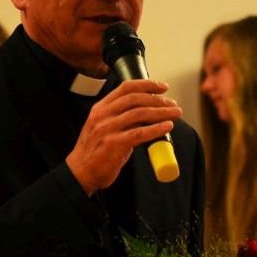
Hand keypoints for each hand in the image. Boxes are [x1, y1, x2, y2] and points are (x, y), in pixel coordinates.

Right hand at [66, 79, 180, 194]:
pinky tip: (167, 127)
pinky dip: (156, 129)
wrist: (81, 172)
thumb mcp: (104, 128)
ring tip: (175, 114)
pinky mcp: (113, 144)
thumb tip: (147, 115)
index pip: (125, 88)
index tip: (162, 87)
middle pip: (135, 99)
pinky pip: (139, 133)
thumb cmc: (94, 152)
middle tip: (173, 104)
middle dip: (158, 100)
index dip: (147, 84)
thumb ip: (122, 119)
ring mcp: (107, 129)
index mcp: (100, 108)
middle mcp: (103, 115)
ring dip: (161, 112)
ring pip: (140, 114)